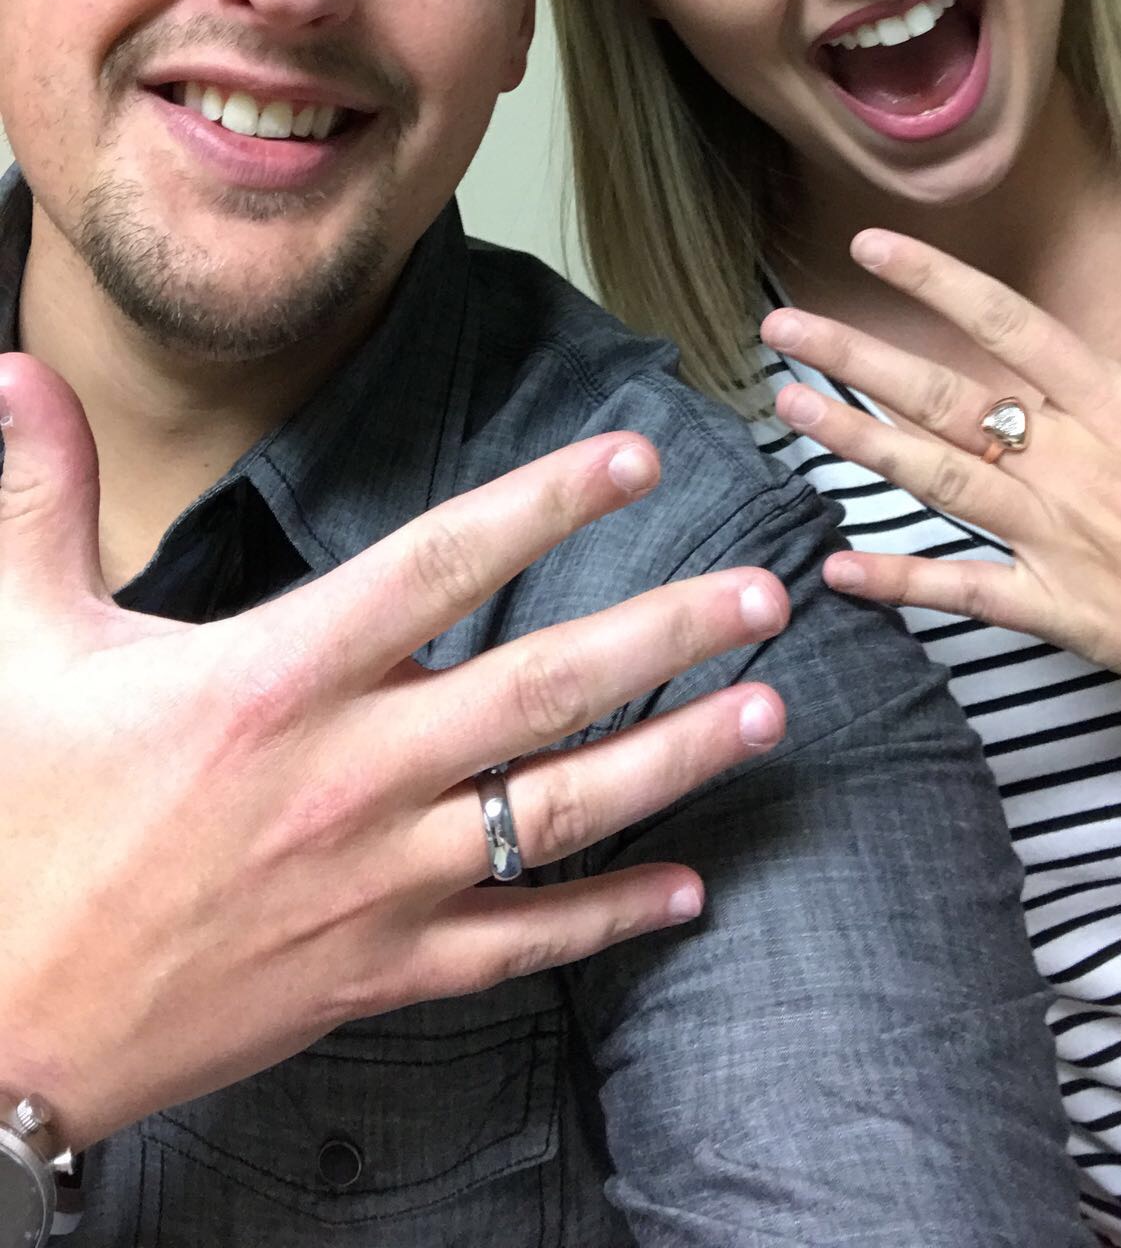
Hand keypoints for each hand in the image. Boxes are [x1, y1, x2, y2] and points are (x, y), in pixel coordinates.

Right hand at [0, 356, 787, 1148]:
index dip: (547, 502)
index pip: (440, 565)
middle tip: (767, 596)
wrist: (1, 1029)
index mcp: (274, 682)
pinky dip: (605, 918)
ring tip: (769, 714)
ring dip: (673, 761)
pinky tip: (685, 891)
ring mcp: (375, 886)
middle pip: (541, 688)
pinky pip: (517, 946)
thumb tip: (16, 368)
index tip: (635, 455)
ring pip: (556, 814)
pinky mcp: (374, 974)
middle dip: (665, 635)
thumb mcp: (19, 643)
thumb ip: (36, 497)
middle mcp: (349, 777)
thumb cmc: (18, 827)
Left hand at [761, 169, 1120, 697]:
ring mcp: (1061, 539)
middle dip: (860, 361)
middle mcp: (1075, 465)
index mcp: (1120, 403)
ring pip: (941, 481)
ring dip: (859, 445)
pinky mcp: (1063, 611)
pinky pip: (969, 592)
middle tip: (781, 331)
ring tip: (790, 409)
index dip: (937, 282)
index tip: (869, 247)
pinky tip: (838, 566)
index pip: (1010, 326)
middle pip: (948, 398)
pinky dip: (903, 580)